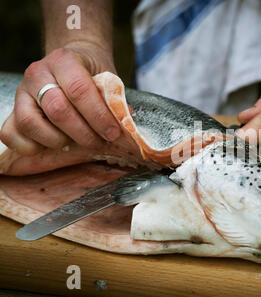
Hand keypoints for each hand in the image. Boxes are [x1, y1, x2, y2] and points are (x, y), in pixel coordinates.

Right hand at [0, 42, 120, 155]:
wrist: (72, 62)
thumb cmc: (92, 74)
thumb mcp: (108, 79)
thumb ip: (115, 100)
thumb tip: (125, 123)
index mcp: (64, 61)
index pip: (79, 90)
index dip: (98, 116)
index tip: (113, 133)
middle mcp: (38, 73)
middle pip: (57, 110)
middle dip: (83, 133)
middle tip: (100, 142)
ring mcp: (22, 92)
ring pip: (30, 123)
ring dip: (57, 141)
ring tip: (75, 142)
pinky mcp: (12, 109)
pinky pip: (10, 134)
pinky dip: (31, 147)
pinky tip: (53, 145)